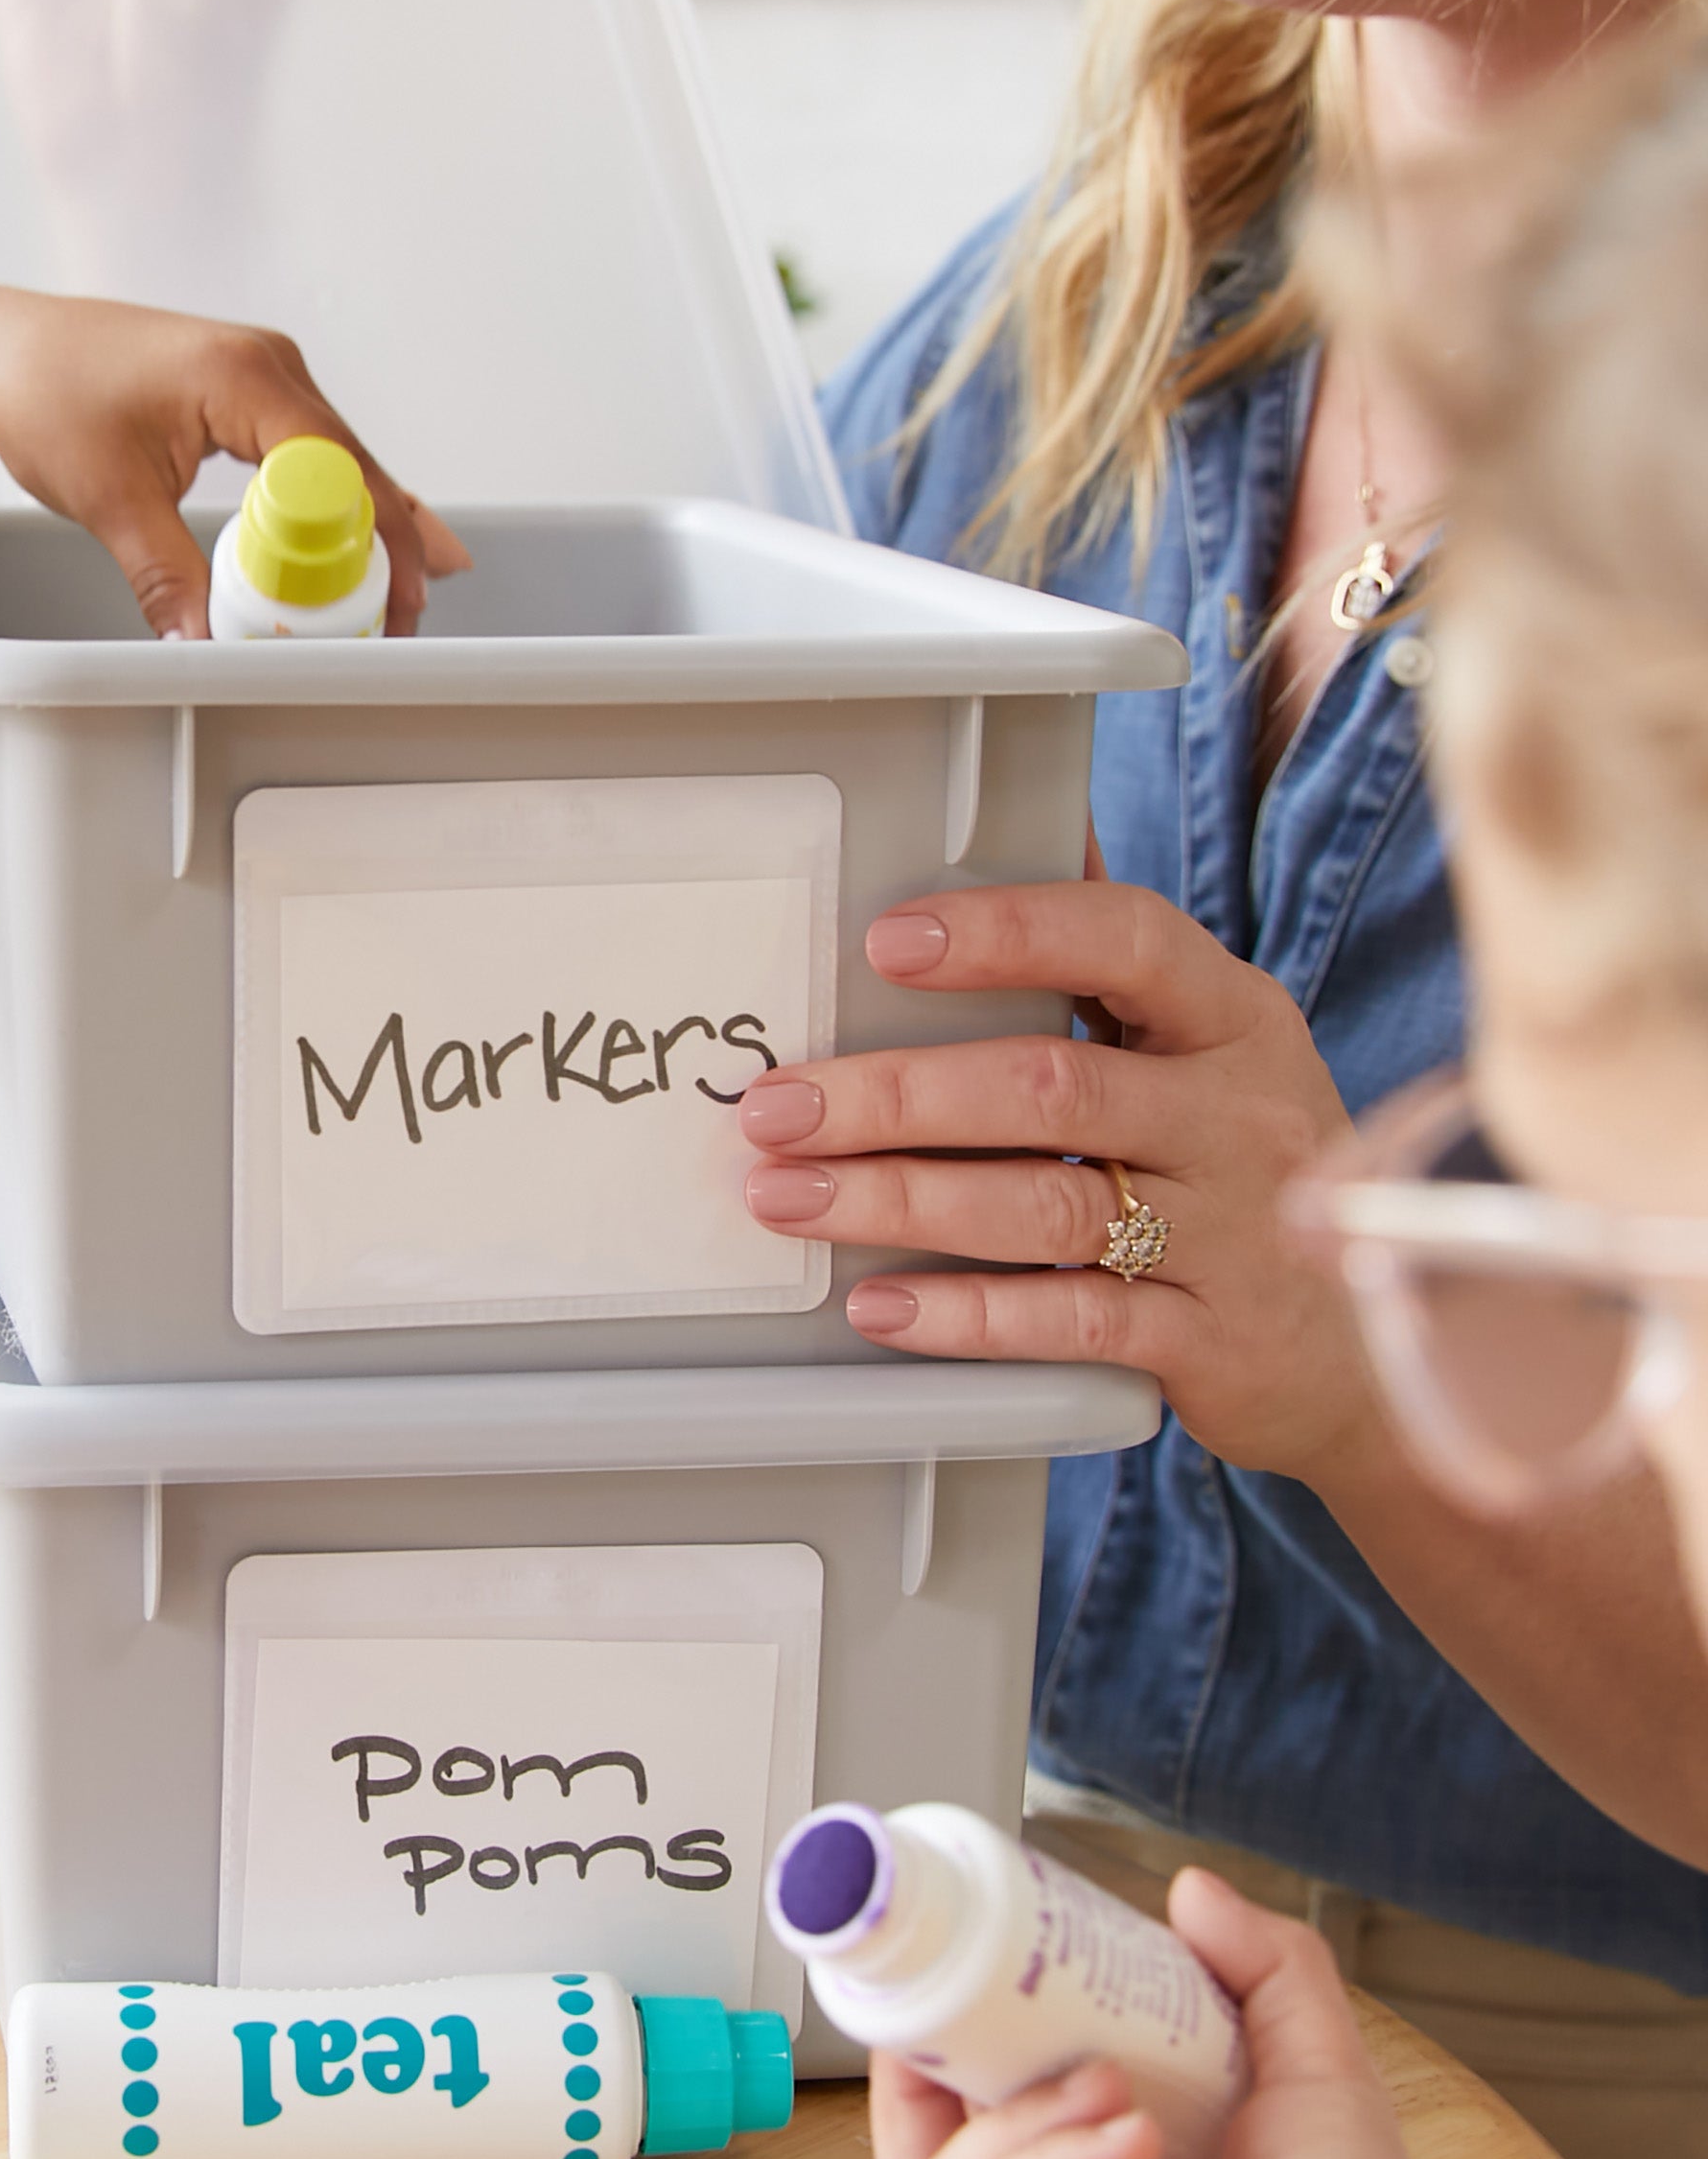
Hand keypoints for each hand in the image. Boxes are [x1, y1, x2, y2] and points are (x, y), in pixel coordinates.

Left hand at [0, 289, 466, 636]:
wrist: (3, 354)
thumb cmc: (45, 392)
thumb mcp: (109, 498)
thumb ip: (165, 576)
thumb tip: (203, 643)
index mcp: (241, 375)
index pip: (335, 469)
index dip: (371, 540)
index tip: (388, 601)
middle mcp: (267, 364)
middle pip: (353, 466)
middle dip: (383, 544)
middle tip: (403, 618)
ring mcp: (262, 374)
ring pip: (337, 462)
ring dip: (359, 527)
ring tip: (388, 599)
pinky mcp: (247, 393)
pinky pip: (309, 455)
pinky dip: (327, 506)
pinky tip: (354, 548)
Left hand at [730, 876, 1373, 1479]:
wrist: (1379, 1337)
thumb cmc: (1248, 1160)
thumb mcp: (1215, 1045)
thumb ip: (1119, 953)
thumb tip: (1040, 820)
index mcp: (1230, 1018)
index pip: (1124, 941)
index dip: (1005, 934)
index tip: (886, 941)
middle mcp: (1235, 1116)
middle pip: (1048, 1086)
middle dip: (894, 1093)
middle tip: (778, 1106)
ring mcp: (1228, 1231)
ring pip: (1043, 1205)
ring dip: (897, 1201)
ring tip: (787, 1196)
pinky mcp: (1209, 1338)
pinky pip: (1070, 1320)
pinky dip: (964, 1314)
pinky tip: (879, 1303)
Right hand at [875, 1870, 1473, 2158]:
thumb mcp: (1309, 2067)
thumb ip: (1266, 1967)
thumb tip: (1189, 1886)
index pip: (975, 2114)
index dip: (950, 2043)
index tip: (957, 1966)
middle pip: (918, 2152)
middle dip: (926, 2067)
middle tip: (970, 1999)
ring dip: (1017, 2114)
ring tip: (1113, 2087)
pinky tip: (1123, 2143)